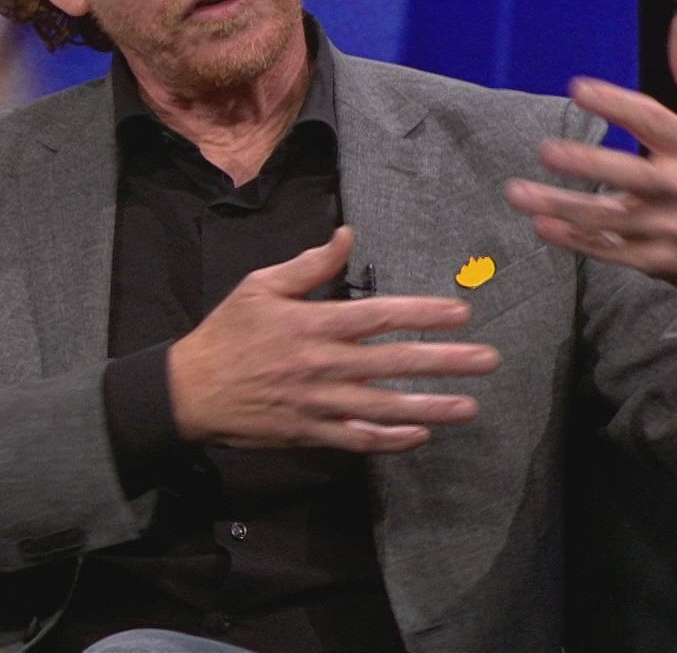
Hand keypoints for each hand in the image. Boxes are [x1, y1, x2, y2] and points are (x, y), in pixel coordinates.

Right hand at [165, 226, 499, 451]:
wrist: (188, 391)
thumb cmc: (227, 332)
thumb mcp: (261, 286)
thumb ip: (310, 265)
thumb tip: (348, 235)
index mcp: (313, 324)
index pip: (380, 316)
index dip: (423, 314)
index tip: (461, 313)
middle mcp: (322, 364)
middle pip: (394, 363)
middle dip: (445, 361)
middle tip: (487, 361)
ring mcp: (318, 403)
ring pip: (384, 407)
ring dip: (431, 407)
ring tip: (470, 406)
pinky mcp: (310, 433)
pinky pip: (357, 439)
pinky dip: (390, 440)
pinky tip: (422, 435)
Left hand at [503, 13, 676, 304]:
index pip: (654, 122)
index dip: (617, 105)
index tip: (578, 88)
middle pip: (631, 175)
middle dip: (587, 164)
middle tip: (544, 150)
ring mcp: (671, 228)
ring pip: (612, 219)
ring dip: (563, 207)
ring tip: (518, 192)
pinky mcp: (657, 261)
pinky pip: (613, 252)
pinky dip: (578, 241)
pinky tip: (543, 226)